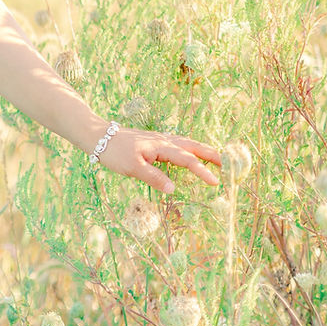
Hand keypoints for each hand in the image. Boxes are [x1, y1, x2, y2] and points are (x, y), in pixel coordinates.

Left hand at [96, 126, 221, 193]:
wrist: (98, 136)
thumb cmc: (113, 152)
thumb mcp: (132, 168)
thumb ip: (154, 177)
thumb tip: (173, 189)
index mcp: (161, 147)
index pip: (187, 160)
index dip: (203, 171)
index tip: (217, 182)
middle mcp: (163, 140)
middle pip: (192, 146)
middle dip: (211, 154)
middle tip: (228, 163)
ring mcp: (158, 139)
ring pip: (186, 143)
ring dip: (201, 149)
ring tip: (215, 157)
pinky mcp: (152, 140)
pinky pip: (177, 143)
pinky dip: (188, 147)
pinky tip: (188, 151)